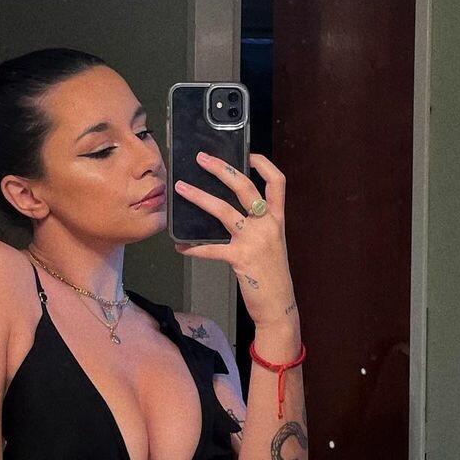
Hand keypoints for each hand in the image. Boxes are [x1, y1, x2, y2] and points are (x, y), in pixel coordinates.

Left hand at [172, 152, 297, 328]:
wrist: (279, 305)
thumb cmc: (272, 276)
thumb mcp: (271, 244)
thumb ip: (257, 226)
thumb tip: (231, 212)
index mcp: (277, 219)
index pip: (277, 182)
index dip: (264, 164)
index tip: (248, 154)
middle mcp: (267, 225)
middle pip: (245, 187)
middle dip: (222, 169)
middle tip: (202, 159)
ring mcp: (254, 241)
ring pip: (224, 211)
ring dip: (199, 198)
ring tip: (181, 189)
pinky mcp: (240, 259)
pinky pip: (211, 249)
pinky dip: (194, 248)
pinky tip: (180, 247)